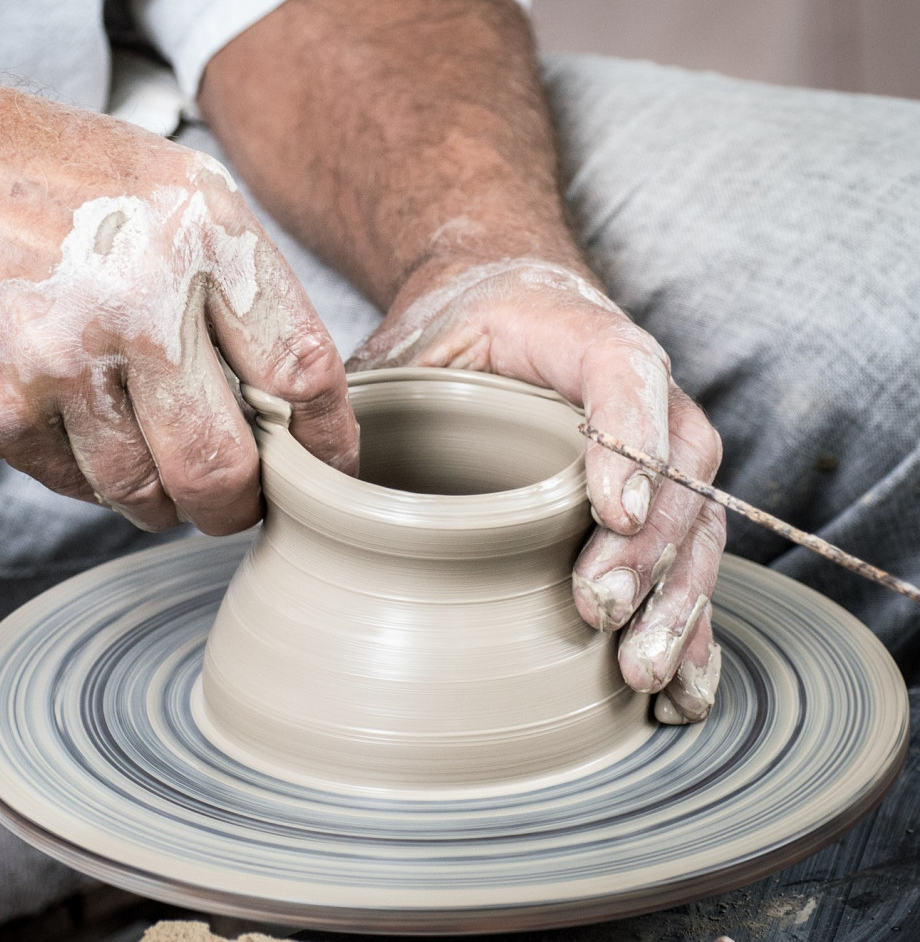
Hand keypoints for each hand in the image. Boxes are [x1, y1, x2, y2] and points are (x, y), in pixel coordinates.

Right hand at [0, 63, 357, 533]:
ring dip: (158, 496)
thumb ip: (233, 279)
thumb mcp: (158, 183)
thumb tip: (295, 394)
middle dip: (240, 505)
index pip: (302, 369)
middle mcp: (139, 297)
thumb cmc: (32, 178)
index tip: (328, 471)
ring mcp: (63, 361)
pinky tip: (65, 416)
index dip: (327, 441)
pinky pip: (74, 484)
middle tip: (235, 501)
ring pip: (146, 493)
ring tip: (141, 451)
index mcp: (199, 229)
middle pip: (228, 466)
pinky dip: (84, 471)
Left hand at [348, 259, 724, 722]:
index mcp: (577, 336)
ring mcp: (658, 451)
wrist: (499, 308)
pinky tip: (682, 691)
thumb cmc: (448, 334)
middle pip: (676, 466)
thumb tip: (303, 474)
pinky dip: (691, 628)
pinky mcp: (655, 506)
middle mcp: (639, 393)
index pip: (624, 372)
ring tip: (642, 673)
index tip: (607, 510)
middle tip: (598, 610)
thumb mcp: (400, 347)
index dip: (628, 438)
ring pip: (696, 523)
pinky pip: (690, 564)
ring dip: (675, 602)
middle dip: (646, 548)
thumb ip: (361, 396)